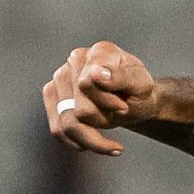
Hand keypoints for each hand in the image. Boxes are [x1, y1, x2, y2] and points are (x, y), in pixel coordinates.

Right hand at [44, 41, 157, 155]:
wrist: (132, 101)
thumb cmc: (138, 92)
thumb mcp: (142, 86)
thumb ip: (122, 77)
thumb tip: (95, 73)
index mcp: (100, 52)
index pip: (87, 85)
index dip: (108, 103)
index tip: (124, 107)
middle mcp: (75, 59)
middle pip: (79, 109)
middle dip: (102, 120)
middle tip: (116, 112)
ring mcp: (60, 77)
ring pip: (67, 123)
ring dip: (91, 136)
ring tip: (106, 130)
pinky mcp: (52, 95)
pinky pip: (58, 129)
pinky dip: (78, 141)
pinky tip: (92, 139)